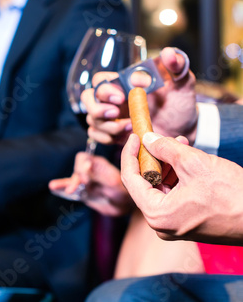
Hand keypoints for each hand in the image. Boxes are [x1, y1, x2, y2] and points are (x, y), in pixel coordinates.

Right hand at [49, 152, 133, 215]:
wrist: (124, 207)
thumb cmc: (123, 192)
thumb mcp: (113, 182)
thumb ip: (98, 174)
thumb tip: (85, 165)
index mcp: (97, 164)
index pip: (83, 158)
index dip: (81, 166)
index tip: (85, 178)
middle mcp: (89, 170)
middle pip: (76, 169)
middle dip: (76, 177)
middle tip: (80, 186)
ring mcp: (84, 182)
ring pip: (70, 179)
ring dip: (64, 182)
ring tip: (54, 185)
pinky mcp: (80, 192)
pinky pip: (68, 189)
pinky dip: (61, 188)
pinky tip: (53, 187)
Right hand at [81, 47, 197, 144]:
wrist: (183, 128)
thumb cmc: (180, 102)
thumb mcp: (182, 83)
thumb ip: (177, 65)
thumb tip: (168, 53)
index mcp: (124, 83)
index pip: (100, 80)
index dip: (106, 89)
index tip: (121, 97)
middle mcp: (113, 99)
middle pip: (88, 99)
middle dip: (97, 108)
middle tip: (115, 113)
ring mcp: (110, 117)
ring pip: (92, 119)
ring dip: (107, 126)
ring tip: (130, 127)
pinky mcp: (112, 133)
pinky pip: (95, 135)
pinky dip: (105, 137)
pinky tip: (123, 137)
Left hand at [121, 132, 242, 244]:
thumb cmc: (232, 195)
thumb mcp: (194, 163)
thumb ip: (165, 148)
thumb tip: (147, 139)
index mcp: (157, 214)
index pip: (130, 178)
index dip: (130, 153)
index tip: (135, 135)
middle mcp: (160, 225)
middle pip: (144, 183)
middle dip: (152, 157)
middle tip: (159, 137)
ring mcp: (173, 225)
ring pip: (159, 187)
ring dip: (166, 164)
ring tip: (180, 143)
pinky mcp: (186, 222)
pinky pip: (172, 195)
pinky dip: (176, 176)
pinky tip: (187, 159)